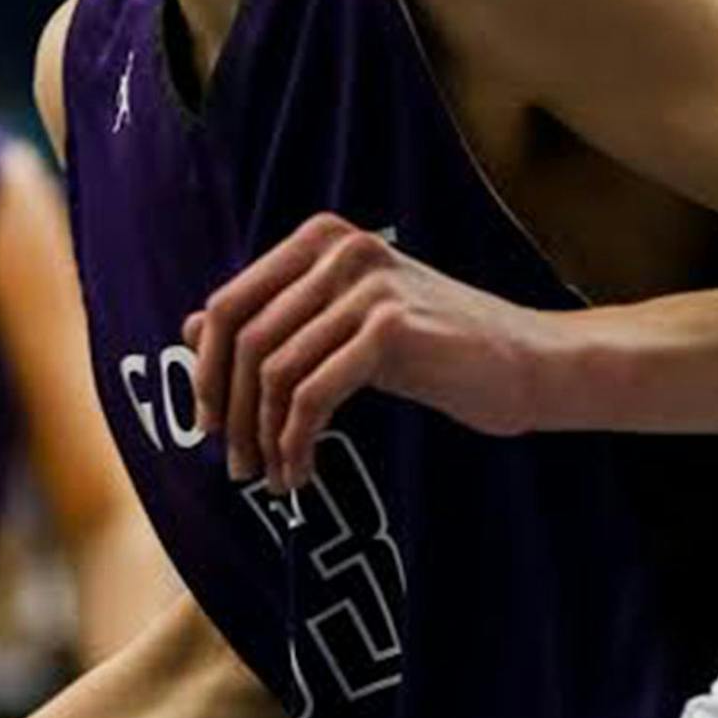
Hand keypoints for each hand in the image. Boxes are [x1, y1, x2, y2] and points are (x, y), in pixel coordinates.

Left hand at [185, 214, 555, 490]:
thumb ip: (275, 320)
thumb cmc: (435, 350)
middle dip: (230, 410)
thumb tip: (189, 327)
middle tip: (235, 466)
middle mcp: (340, 249)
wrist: (527, 365)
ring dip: (263, 437)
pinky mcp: (391, 328)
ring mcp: (367, 285)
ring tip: (273, 478)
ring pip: (275, 371)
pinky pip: (313, 395)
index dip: (207, 370)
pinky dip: (295, 442)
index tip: (210, 424)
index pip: (230, 304)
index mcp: (320, 239)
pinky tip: (302, 472)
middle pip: (245, 339)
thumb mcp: (344, 327)